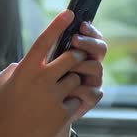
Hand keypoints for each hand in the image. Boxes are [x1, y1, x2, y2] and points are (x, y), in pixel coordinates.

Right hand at [0, 10, 85, 136]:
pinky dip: (70, 102)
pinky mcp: (63, 113)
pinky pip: (75, 99)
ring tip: (59, 90)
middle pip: (70, 57)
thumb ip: (12, 70)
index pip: (44, 40)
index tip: (69, 13)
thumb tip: (22, 62)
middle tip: (74, 58)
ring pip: (75, 78)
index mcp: (25, 70)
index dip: (58, 24)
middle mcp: (42, 80)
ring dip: (71, 81)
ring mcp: (54, 96)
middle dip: (76, 56)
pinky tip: (57, 109)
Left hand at [47, 21, 106, 136]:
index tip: (80, 24)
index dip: (89, 30)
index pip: (91, 35)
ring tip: (65, 68)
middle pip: (100, 48)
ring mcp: (92, 81)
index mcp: (79, 51)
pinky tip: (67, 91)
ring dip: (82, 65)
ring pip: (97, 67)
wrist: (37, 112)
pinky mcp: (91, 98)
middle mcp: (90, 63)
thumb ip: (46, 48)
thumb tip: (51, 34)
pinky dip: (80, 89)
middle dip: (88, 42)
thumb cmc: (37, 83)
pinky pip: (93, 91)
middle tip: (74, 40)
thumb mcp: (39, 62)